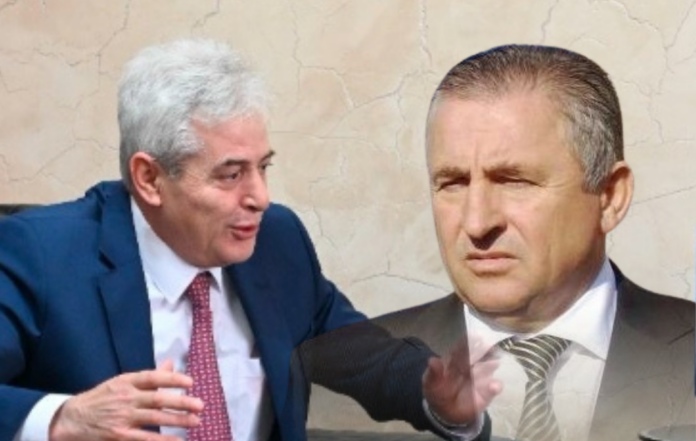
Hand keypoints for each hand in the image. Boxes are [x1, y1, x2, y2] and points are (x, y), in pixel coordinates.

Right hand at [49, 360, 202, 440]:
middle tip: (200, 405)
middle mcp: (125, 398)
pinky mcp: (120, 436)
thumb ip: (148, 377)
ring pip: (155, 418)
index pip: (153, 377)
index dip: (173, 379)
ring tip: (196, 422)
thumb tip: (170, 364)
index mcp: (126, 382)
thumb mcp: (121, 383)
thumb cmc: (101, 399)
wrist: (70, 420)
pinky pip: (145, 439)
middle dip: (181, 402)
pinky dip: (163, 440)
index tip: (191, 383)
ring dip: (178, 421)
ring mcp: (122, 418)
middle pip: (158, 399)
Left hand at [422, 337, 501, 425]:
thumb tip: (432, 360)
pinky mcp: (487, 393)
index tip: (475, 336)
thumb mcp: (431, 382)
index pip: (463, 347)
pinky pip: (493, 388)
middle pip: (480, 355)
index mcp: (456, 359)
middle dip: (485, 350)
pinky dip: (494, 387)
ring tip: (494, 363)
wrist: (444, 410)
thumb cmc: (437, 390)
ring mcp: (480, 378)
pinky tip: (494, 386)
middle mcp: (471, 365)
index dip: (469, 342)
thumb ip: (433, 373)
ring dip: (492, 365)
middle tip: (490, 346)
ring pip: (489, 368)